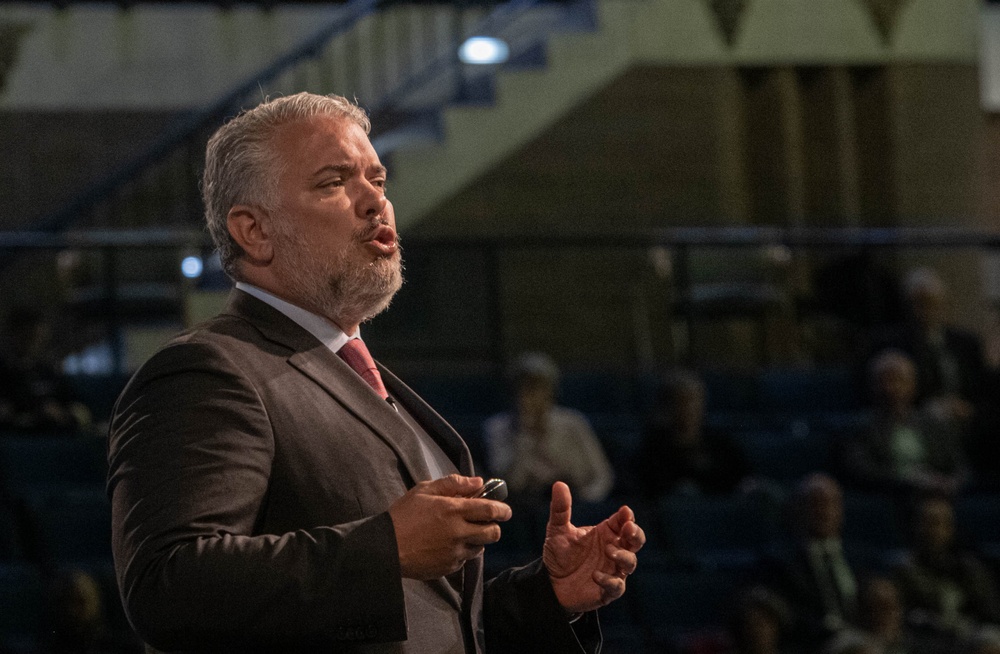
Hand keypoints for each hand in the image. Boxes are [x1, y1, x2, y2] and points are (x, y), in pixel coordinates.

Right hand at [389, 474, 511, 579]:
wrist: (385, 547)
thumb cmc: (403, 515)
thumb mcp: (424, 490)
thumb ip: (453, 483)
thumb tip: (478, 482)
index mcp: (453, 510)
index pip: (490, 510)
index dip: (502, 510)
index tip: (505, 510)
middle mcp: (458, 532)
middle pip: (493, 533)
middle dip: (494, 527)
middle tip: (487, 523)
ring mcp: (454, 552)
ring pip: (480, 547)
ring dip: (477, 539)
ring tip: (461, 533)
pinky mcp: (448, 567)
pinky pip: (464, 560)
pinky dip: (461, 552)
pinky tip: (446, 545)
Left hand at [542, 481, 644, 612]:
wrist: (549, 584)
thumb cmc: (559, 554)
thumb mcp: (557, 529)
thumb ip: (561, 509)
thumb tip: (559, 484)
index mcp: (605, 533)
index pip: (623, 522)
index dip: (627, 517)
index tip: (625, 512)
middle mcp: (613, 550)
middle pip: (636, 540)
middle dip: (636, 534)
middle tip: (628, 528)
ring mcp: (613, 570)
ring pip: (630, 562)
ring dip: (623, 556)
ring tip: (608, 550)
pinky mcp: (607, 591)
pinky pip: (616, 586)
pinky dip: (610, 580)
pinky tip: (596, 575)